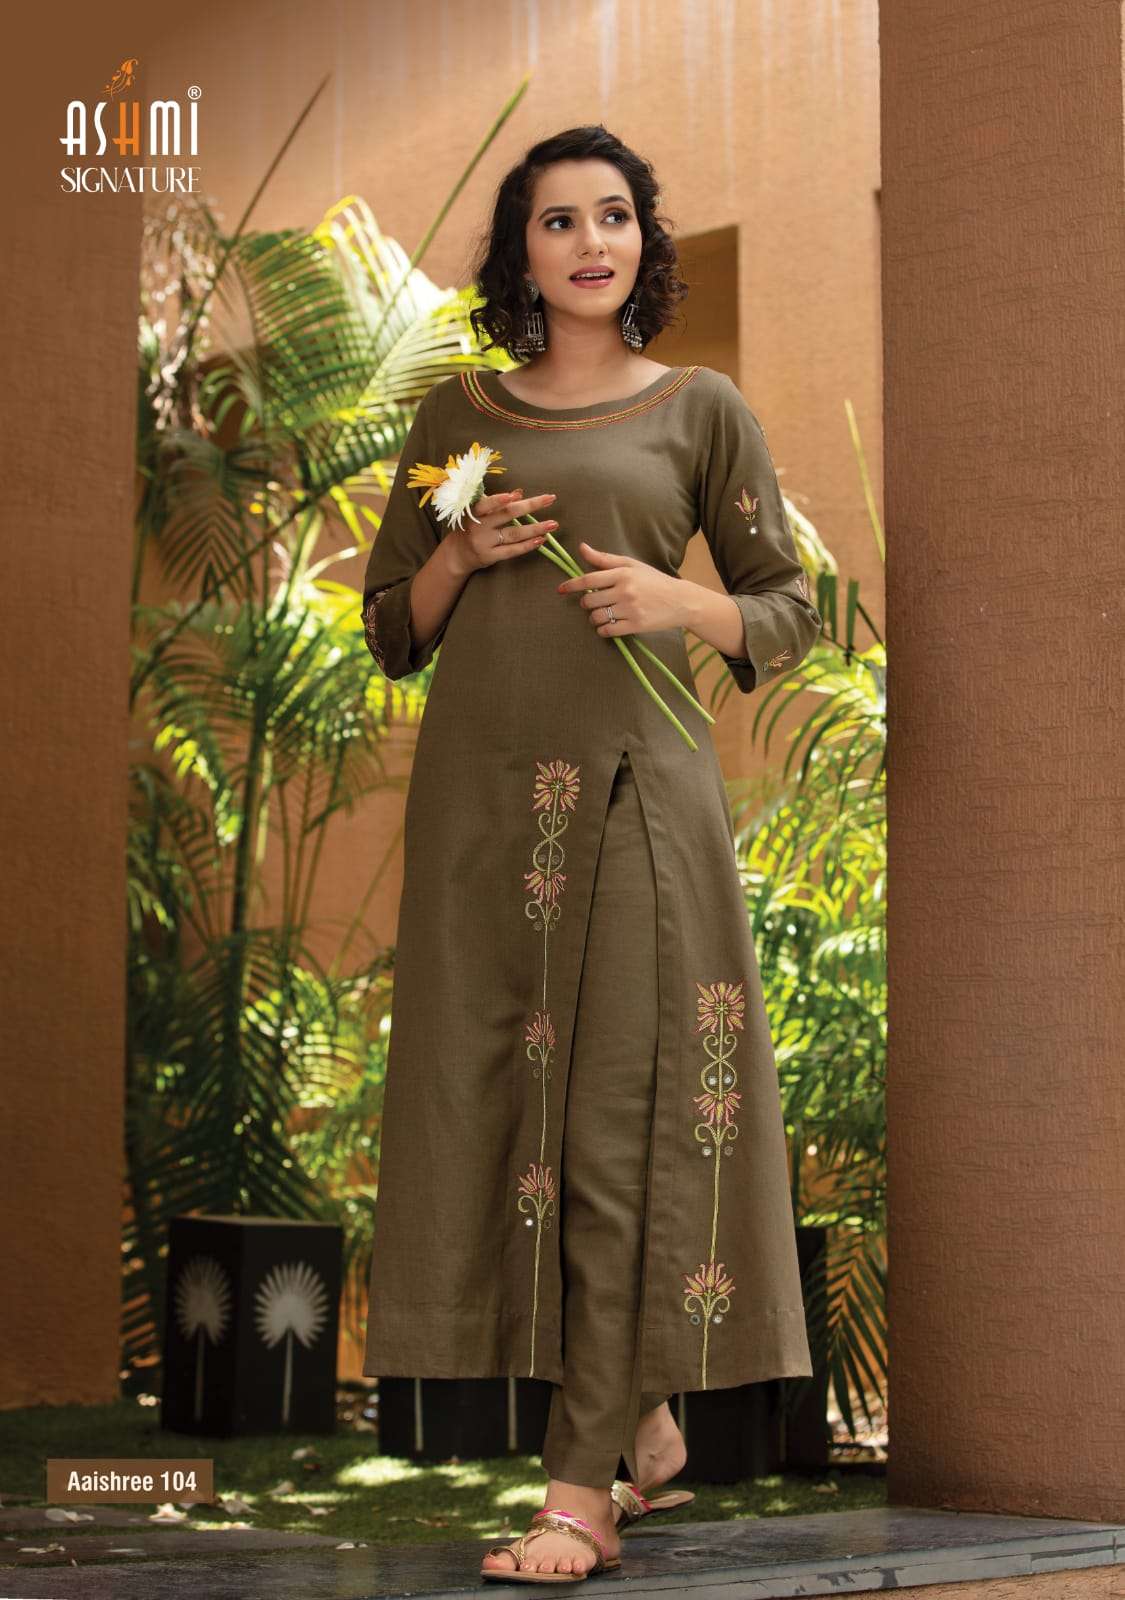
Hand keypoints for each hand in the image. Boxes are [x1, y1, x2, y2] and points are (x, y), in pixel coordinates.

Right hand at [444, 488, 557, 577]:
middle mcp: (478, 527)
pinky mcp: (490, 557)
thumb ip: (496, 503)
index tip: (517, 494)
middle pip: (507, 515)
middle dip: (530, 506)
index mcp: (473, 512)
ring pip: (514, 534)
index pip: (487, 504)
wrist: (456, 554)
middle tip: (550, 499)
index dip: (500, 500)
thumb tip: (519, 492)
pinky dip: (527, 545)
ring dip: (535, 528)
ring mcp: (484, 543)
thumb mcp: (477, 512)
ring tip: (553, 524)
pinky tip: (541, 540)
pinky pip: (512, 551)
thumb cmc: (470, 527)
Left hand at [556, 540, 689, 635]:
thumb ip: (605, 558)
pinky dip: (603, 630)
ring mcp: (631, 609)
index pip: (589, 579)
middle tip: (593, 602)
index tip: (561, 589)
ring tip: (602, 614)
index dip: (571, 585)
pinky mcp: (636, 625)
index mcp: (623, 574)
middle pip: (589, 601)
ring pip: (597, 617)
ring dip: (594, 618)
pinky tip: (607, 625)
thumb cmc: (653, 581)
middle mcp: (625, 591)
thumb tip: (582, 547)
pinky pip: (608, 630)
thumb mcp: (631, 565)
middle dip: (586, 603)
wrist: (680, 601)